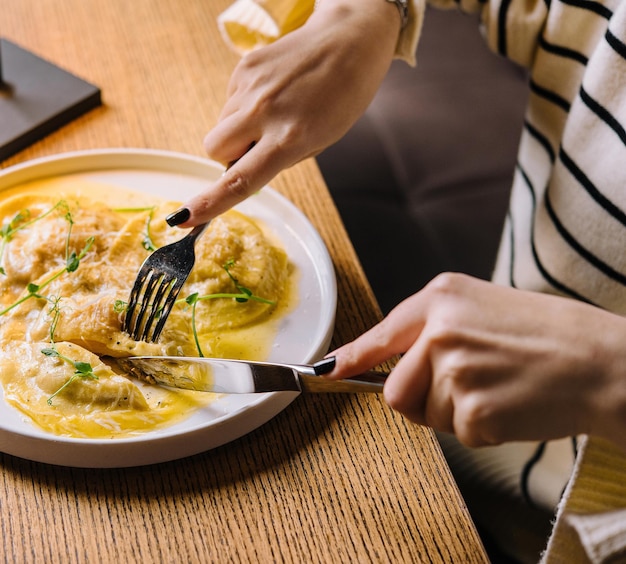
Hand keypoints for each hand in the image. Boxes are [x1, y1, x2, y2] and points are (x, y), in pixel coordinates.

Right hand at [173, 0, 400, 225]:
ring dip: (239, 129)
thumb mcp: (318, 142)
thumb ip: (278, 158)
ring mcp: (252, 85)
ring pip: (222, 125)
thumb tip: (239, 166)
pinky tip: (274, 94)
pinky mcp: (245, 66)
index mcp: (289, 138)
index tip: (186, 217)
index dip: (211, 202)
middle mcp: (265, 111)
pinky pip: (231, 101)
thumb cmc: (341, 98)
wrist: (348, 41)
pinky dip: (246, 106)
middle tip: (258, 145)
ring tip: (277, 112)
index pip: (240, 179)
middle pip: (213, 149)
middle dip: (227, 155)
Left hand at [328, 273, 625, 449]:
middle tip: (462, 389)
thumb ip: (430, 328)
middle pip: (393, 391)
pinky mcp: (473, 410)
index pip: (382, 334)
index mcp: (440, 297)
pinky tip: (508, 404)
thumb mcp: (479, 308)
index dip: (351, 358)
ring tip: (494, 388)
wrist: (599, 359)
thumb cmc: (545, 333)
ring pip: (425, 416)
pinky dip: (480, 428)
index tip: (329, 371)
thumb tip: (382, 361)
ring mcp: (454, 371)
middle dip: (420, 400)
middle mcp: (439, 331)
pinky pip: (457, 433)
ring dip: (454, 413)